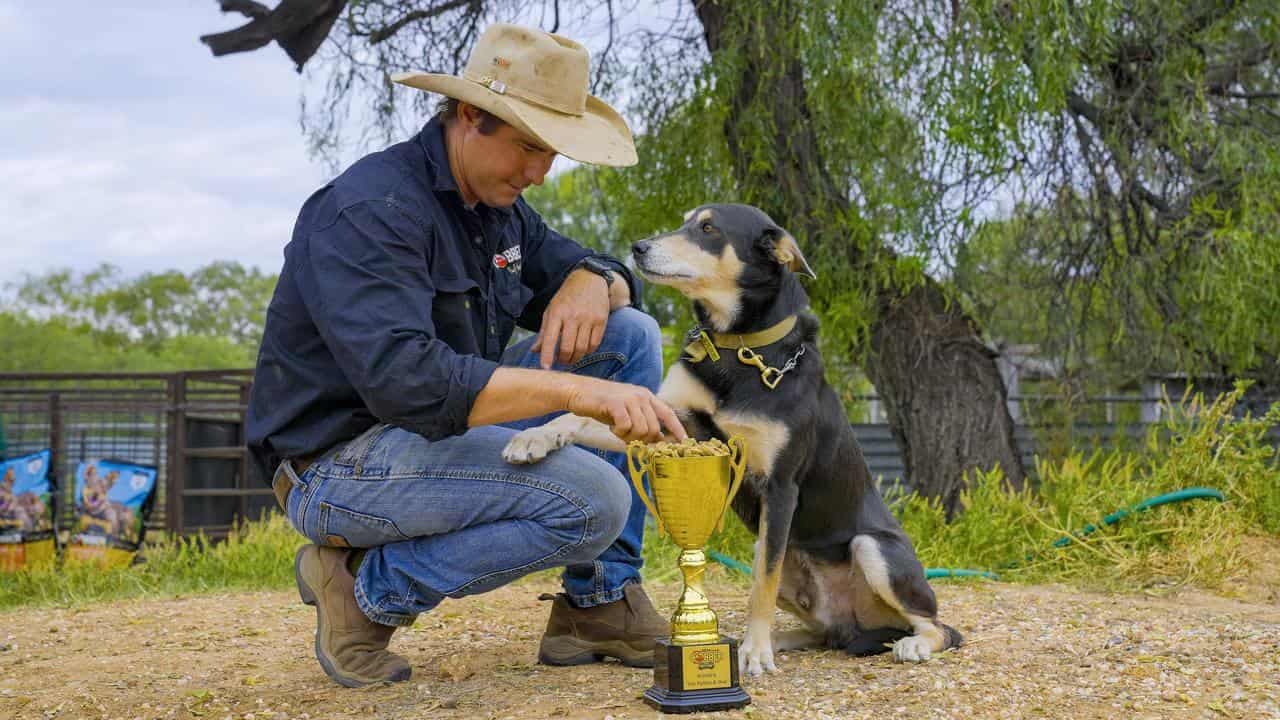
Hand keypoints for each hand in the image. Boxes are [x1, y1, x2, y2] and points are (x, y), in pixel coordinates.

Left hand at [533, 269, 610, 368]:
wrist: (590, 279)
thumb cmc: (567, 298)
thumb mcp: (551, 310)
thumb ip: (543, 332)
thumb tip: (535, 351)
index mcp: (557, 312)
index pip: (549, 338)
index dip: (547, 355)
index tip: (545, 367)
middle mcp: (573, 316)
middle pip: (567, 347)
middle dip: (563, 359)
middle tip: (561, 361)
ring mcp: (588, 318)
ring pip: (582, 348)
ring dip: (575, 358)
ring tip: (571, 357)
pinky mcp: (601, 320)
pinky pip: (594, 344)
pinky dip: (587, 351)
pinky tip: (583, 349)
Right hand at [565, 376, 687, 442]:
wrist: (579, 392)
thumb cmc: (603, 405)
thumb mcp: (627, 412)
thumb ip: (642, 422)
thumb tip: (658, 441)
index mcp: (646, 396)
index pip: (668, 413)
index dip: (677, 428)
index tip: (684, 441)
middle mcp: (641, 396)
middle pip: (653, 429)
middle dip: (642, 440)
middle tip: (626, 437)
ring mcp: (629, 398)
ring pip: (641, 430)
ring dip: (628, 436)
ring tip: (617, 430)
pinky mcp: (616, 403)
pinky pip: (626, 427)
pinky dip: (618, 432)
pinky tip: (611, 427)